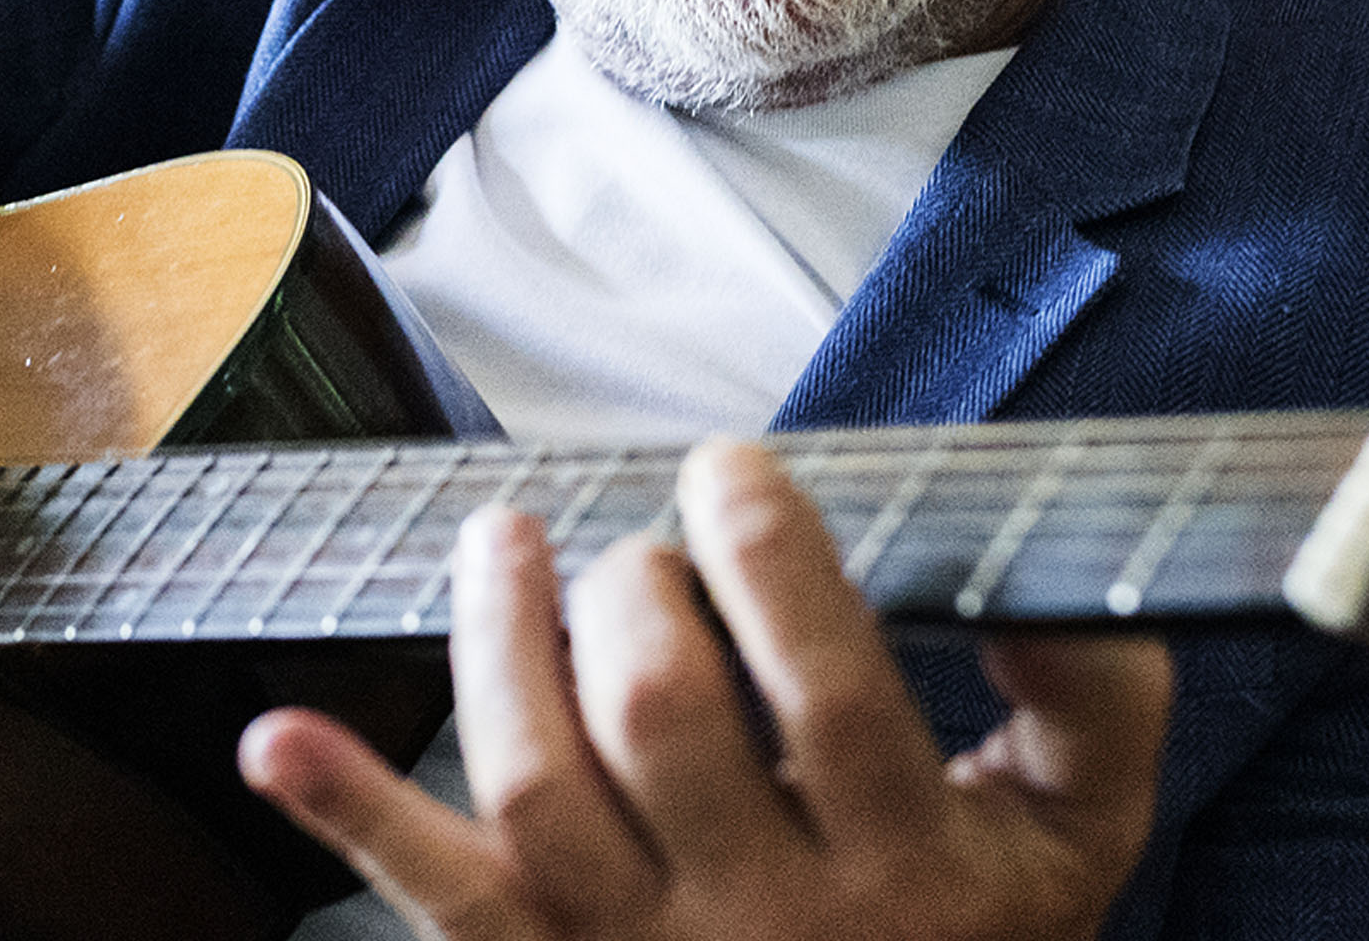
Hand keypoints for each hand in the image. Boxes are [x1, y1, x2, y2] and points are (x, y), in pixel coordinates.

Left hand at [239, 439, 1171, 940]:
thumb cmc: (967, 929)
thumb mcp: (1077, 829)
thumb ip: (1090, 697)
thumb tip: (1049, 578)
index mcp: (913, 872)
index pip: (828, 688)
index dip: (768, 556)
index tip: (733, 473)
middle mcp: (771, 924)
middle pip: (665, 718)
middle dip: (639, 592)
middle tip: (642, 549)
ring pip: (538, 784)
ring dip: (499, 643)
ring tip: (506, 541)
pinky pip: (438, 897)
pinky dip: (347, 813)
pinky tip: (278, 737)